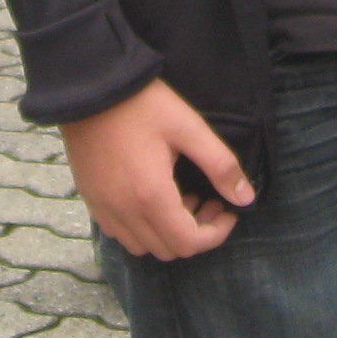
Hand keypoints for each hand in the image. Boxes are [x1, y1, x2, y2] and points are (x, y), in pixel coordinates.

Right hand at [60, 79, 254, 260]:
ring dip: (168, 233)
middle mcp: (125, 212)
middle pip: (168, 250)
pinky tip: (151, 197)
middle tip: (209, 200)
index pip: (189, 243)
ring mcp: (104, 208)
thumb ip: (220, 164)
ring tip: (181, 199)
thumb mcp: (188, 128)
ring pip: (142, 246)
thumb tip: (245, 198)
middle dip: (196, 233)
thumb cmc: (142, 105)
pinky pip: (120, 232)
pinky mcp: (91, 199)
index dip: (216, 234)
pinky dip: (142, 227)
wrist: (91, 87)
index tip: (228, 211)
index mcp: (152, 197)